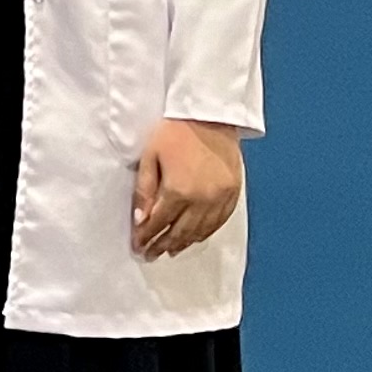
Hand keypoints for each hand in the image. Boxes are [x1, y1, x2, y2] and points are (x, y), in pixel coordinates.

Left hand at [134, 117, 243, 258]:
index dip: (146, 237)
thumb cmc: (175, 132)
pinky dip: (205, 233)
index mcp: (179, 190)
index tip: (137, 246)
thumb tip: (140, 220)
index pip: (158, 223)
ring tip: (169, 251)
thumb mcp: (150, 157)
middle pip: (180, 231)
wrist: (210, 117)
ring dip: (183, 243)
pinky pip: (219, 222)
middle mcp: (202, 200)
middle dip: (162, 245)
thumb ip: (144, 191)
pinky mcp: (234, 194)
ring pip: (200, 231)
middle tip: (150, 254)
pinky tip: (195, 237)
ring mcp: (221, 198)